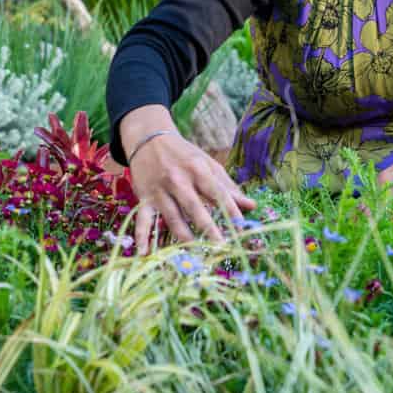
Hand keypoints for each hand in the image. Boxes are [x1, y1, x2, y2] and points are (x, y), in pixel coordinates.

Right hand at [121, 106, 254, 250]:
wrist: (149, 140)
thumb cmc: (184, 155)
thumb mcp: (207, 163)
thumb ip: (227, 186)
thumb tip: (250, 206)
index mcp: (197, 169)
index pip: (217, 192)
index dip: (230, 210)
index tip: (242, 228)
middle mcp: (177, 180)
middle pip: (194, 207)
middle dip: (208, 228)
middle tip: (221, 247)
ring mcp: (159, 191)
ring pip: (172, 217)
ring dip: (184, 236)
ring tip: (196, 253)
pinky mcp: (144, 199)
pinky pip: (143, 220)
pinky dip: (142, 237)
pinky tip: (144, 253)